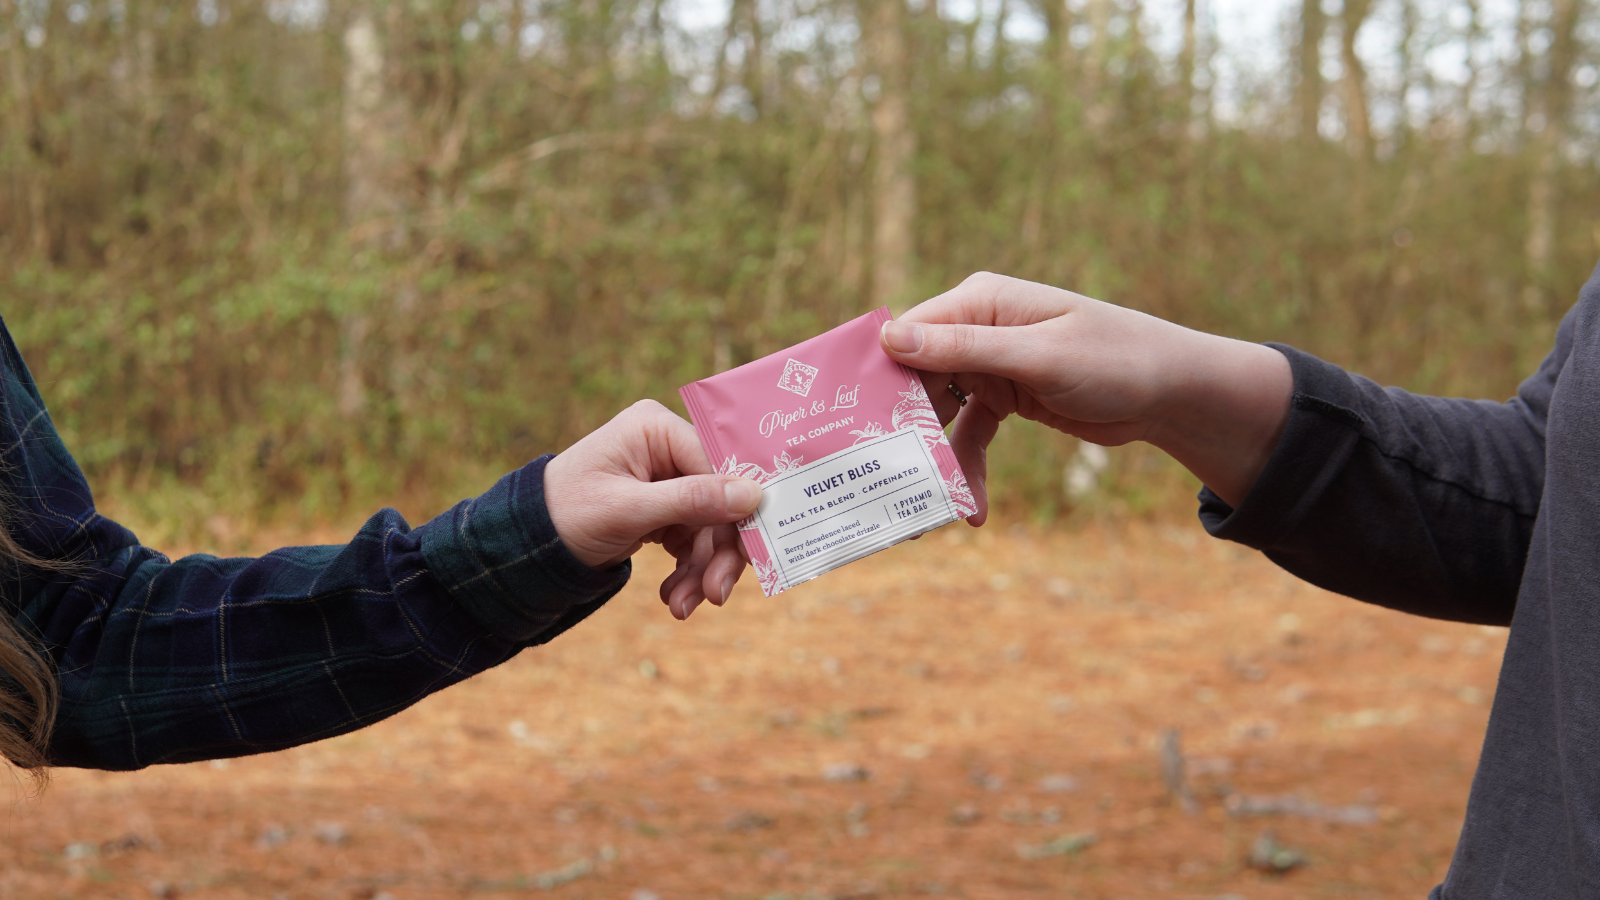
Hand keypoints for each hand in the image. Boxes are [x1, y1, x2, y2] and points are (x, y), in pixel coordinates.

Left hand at [544, 400, 761, 619]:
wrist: (527, 548)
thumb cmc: (566, 514)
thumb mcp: (628, 510)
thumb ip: (691, 500)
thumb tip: (754, 494)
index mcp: (656, 428)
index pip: (718, 465)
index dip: (737, 511)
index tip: (749, 554)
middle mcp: (666, 447)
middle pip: (720, 500)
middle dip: (718, 553)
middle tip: (716, 595)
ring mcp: (667, 479)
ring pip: (711, 527)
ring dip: (703, 570)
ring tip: (685, 606)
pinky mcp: (663, 508)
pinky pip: (693, 540)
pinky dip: (689, 571)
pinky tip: (675, 598)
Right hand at [879, 273, 1292, 518]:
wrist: (1172, 393)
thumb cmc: (1115, 358)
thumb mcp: (1038, 356)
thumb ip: (965, 347)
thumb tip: (890, 338)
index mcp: (981, 301)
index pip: (909, 335)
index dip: (878, 378)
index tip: (853, 427)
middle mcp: (978, 328)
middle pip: (917, 379)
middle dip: (903, 431)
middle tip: (885, 480)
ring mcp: (990, 365)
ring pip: (940, 415)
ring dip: (936, 460)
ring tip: (927, 509)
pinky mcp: (1005, 398)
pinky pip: (970, 436)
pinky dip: (968, 469)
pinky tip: (973, 508)